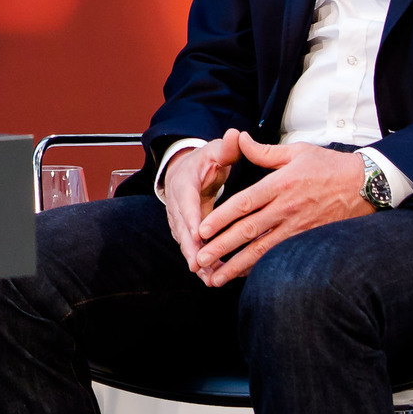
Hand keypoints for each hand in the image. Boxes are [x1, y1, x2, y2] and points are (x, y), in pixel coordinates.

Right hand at [163, 130, 242, 270]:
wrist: (186, 171)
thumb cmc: (204, 161)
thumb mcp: (216, 150)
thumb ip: (227, 146)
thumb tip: (235, 134)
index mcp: (184, 184)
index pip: (187, 203)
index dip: (191, 220)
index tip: (198, 236)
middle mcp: (177, 204)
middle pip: (182, 229)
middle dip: (190, 249)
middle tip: (200, 266)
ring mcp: (178, 219)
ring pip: (185, 242)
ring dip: (196, 260)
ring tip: (209, 279)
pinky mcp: (184, 230)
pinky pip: (191, 247)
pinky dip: (200, 262)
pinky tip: (213, 278)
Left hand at [193, 138, 371, 286]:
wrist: (367, 185)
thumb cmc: (329, 166)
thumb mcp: (296, 151)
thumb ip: (263, 151)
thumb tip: (238, 137)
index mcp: (279, 185)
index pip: (244, 204)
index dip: (221, 218)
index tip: (201, 230)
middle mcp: (286, 209)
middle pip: (248, 231)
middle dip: (221, 247)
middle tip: (199, 260)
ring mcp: (298, 227)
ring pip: (262, 250)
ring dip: (236, 265)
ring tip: (215, 278)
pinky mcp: (308, 239)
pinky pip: (280, 256)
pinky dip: (260, 267)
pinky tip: (243, 276)